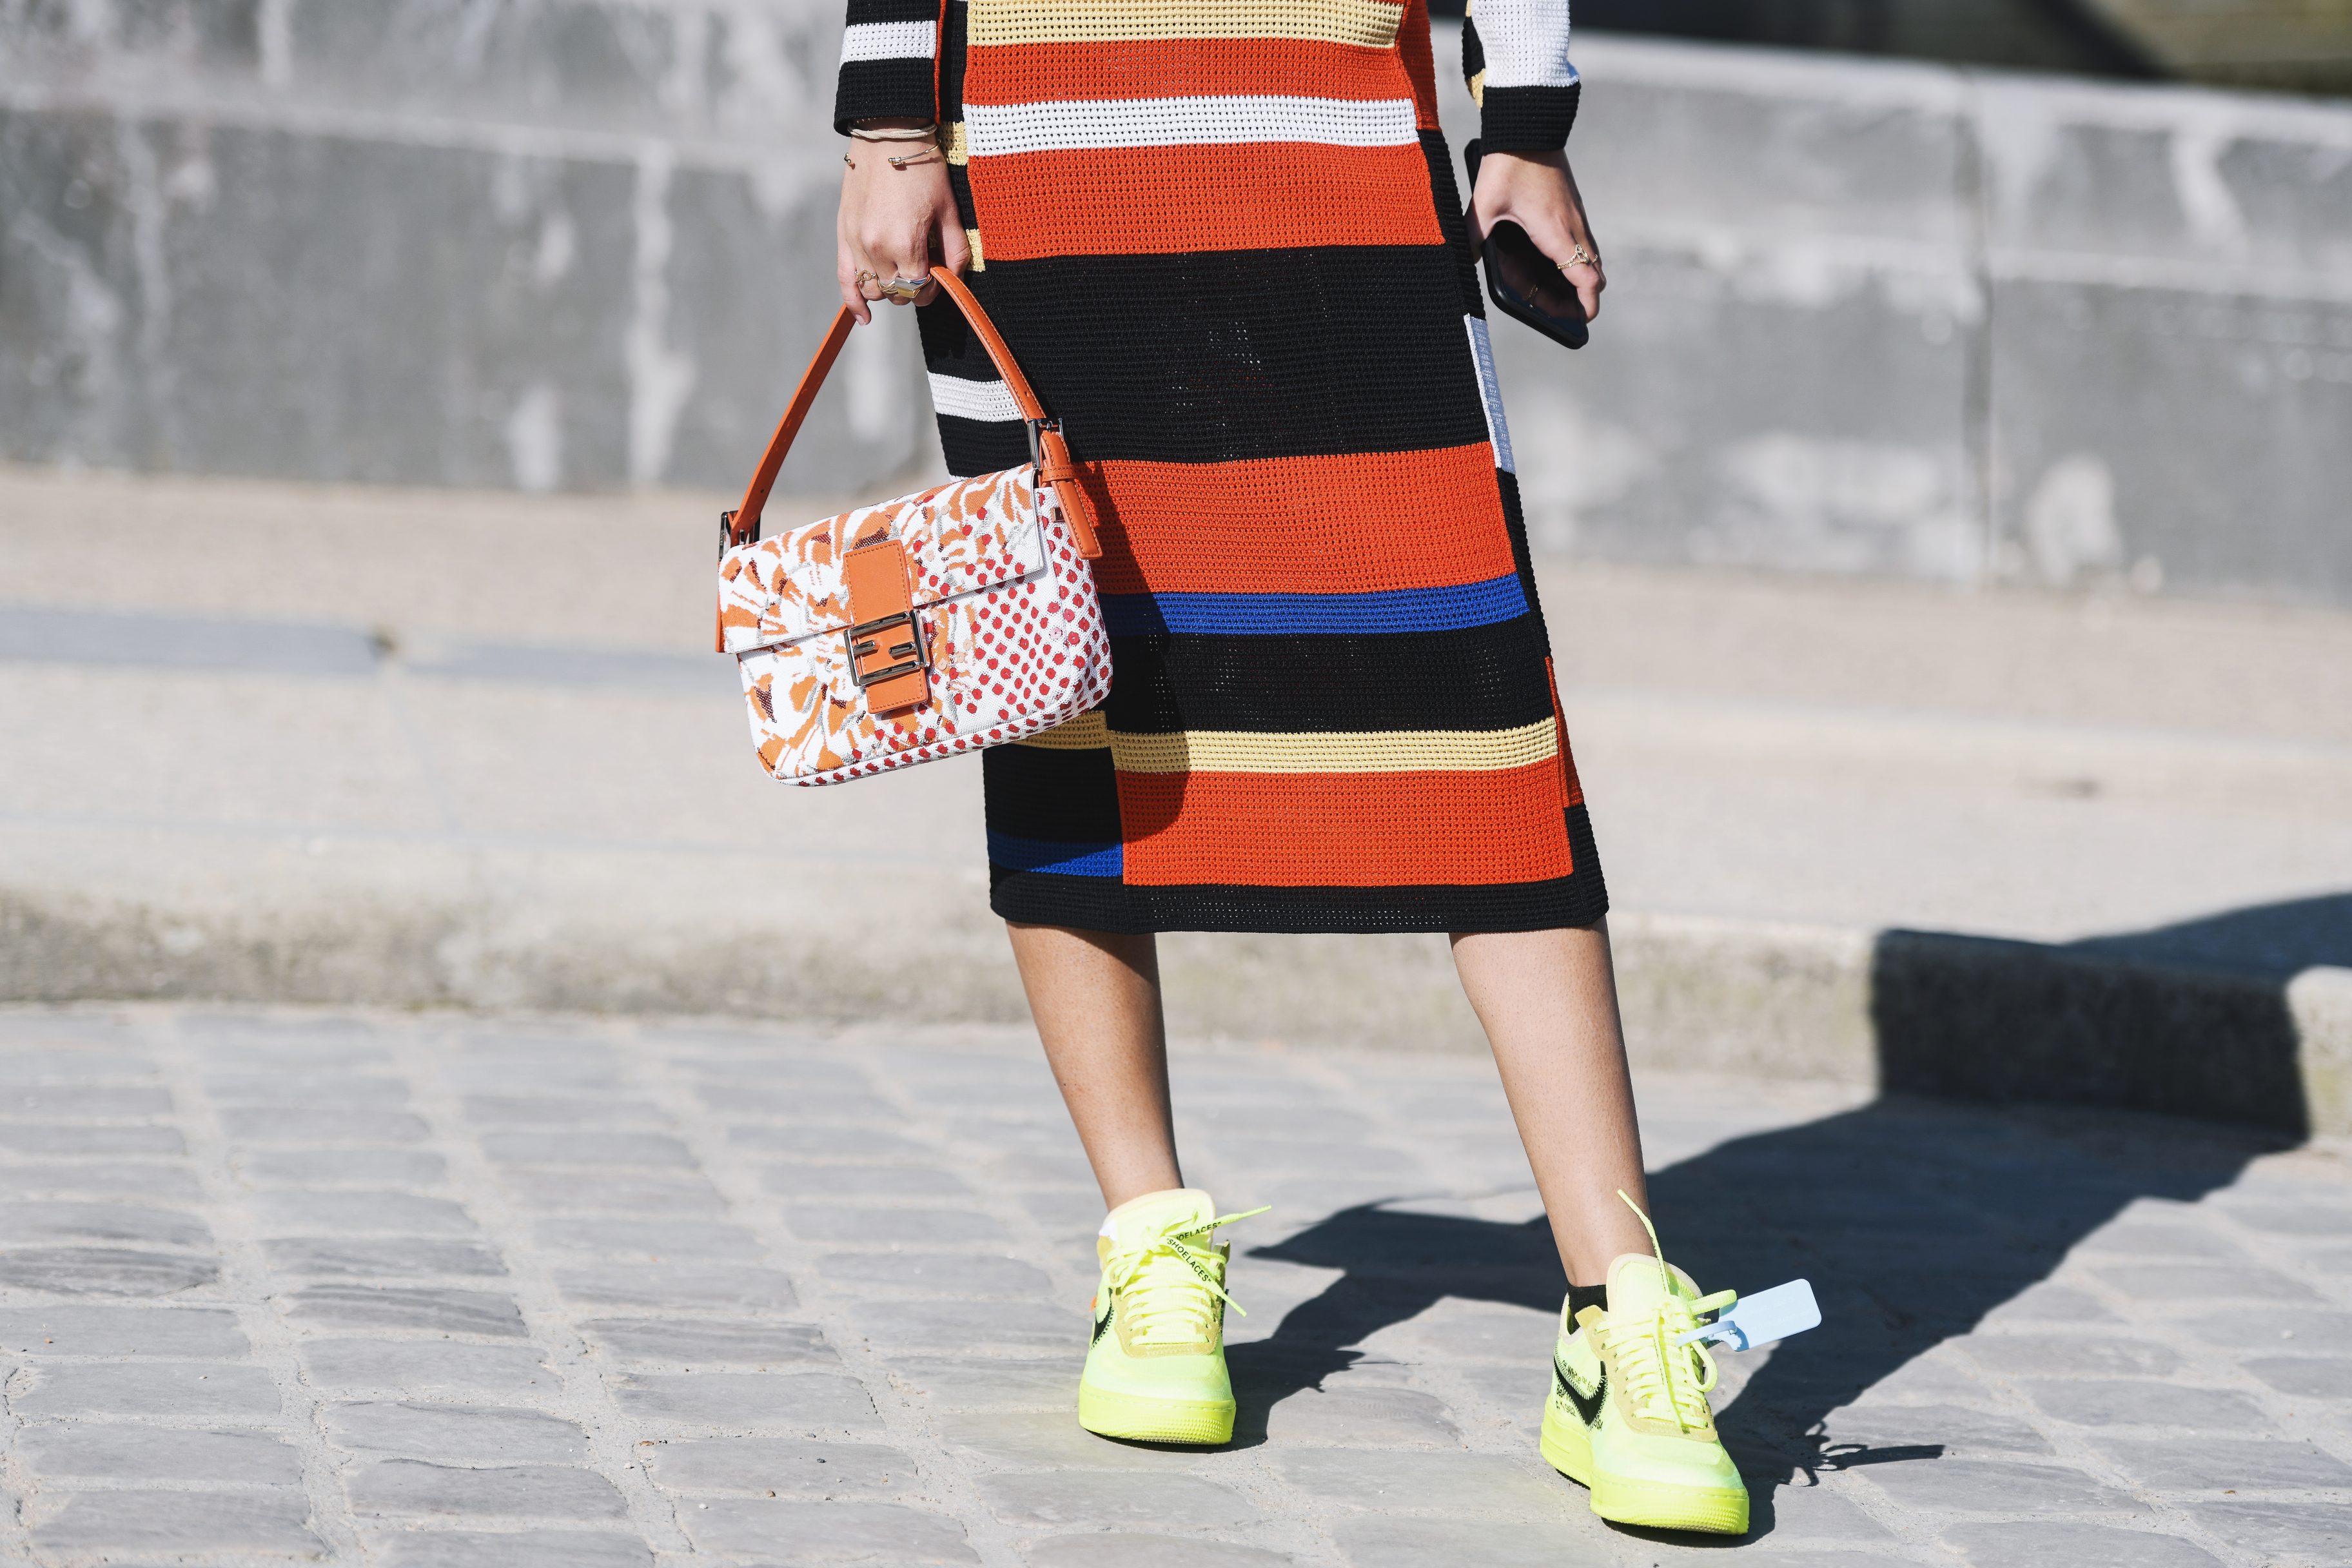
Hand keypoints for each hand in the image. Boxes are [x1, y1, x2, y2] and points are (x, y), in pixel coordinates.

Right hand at [836, 119, 970, 323]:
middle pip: (897, 293)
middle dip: (912, 288)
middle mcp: (876, 248)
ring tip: (900, 272)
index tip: (937, 275)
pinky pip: (844, 279)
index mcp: (905, 243)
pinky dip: (854, 301)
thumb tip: (953, 280)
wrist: (887, 134)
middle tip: (922, 268)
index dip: (932, 288)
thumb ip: (954, 250)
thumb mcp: (949, 208)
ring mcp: (855, 242)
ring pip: (873, 290)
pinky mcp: (843, 234)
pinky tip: (863, 318)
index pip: (919, 290)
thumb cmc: (923, 168)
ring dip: (889, 289)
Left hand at [1470, 149, 1604, 322]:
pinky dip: (1576, 255)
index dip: (1587, 303)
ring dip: (1580, 275)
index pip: (1585, 277)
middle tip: (1563, 310)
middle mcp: (1573, 225)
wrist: (1529, 123)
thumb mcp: (1483, 204)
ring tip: (1557, 289)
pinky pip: (1583, 238)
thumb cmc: (1507, 163)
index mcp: (1555, 231)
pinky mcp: (1573, 204)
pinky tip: (1553, 258)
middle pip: (1594, 271)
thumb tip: (1463, 261)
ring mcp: (1577, 213)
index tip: (1584, 319)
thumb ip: (1473, 237)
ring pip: (1591, 254)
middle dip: (1583, 295)